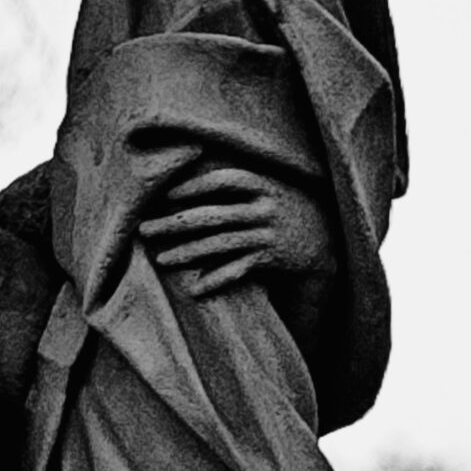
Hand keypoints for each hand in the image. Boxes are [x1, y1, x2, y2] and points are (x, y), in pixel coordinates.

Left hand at [139, 166, 330, 299]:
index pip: (223, 181)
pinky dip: (217, 279)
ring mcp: (267, 234)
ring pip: (221, 244)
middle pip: (213, 215)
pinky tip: (194, 289)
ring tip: (161, 260)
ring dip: (188, 252)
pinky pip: (239, 270)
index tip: (166, 196)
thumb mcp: (268, 188)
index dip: (194, 187)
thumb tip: (186, 183)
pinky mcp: (271, 259)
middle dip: (175, 223)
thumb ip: (237, 185)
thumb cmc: (282, 209)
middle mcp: (264, 208)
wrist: (325, 240)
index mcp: (262, 185)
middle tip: (144, 230)